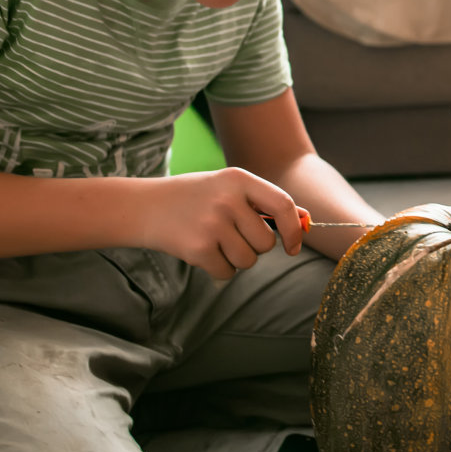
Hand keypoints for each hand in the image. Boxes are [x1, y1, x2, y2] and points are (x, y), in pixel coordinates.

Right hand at [139, 168, 303, 279]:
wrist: (143, 206)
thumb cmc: (195, 198)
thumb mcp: (229, 188)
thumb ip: (265, 203)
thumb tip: (307, 220)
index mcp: (239, 179)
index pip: (283, 205)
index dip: (294, 230)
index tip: (293, 247)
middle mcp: (227, 199)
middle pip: (266, 243)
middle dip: (254, 248)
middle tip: (231, 235)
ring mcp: (211, 224)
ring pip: (248, 260)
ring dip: (235, 259)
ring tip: (214, 241)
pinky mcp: (197, 248)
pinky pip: (227, 273)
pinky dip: (218, 269)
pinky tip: (201, 251)